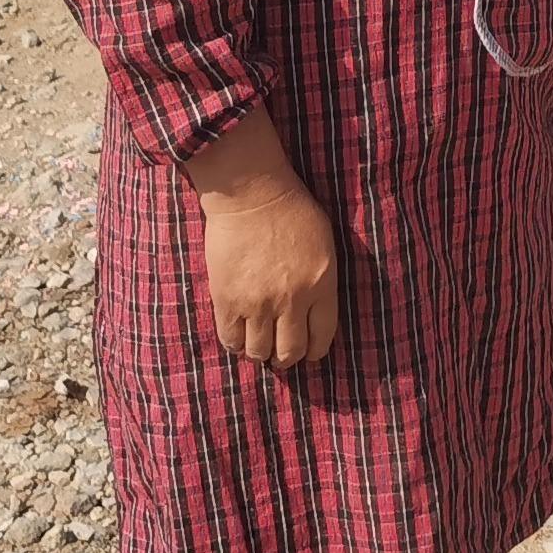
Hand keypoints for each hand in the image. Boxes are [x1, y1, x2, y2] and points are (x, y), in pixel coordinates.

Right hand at [184, 117, 339, 369]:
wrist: (251, 193)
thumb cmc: (292, 210)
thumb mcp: (324, 243)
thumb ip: (323, 280)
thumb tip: (316, 312)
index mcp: (322, 284)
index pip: (322, 337)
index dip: (315, 350)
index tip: (309, 350)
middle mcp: (292, 299)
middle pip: (290, 352)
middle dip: (287, 358)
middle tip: (282, 353)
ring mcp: (258, 302)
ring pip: (259, 352)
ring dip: (260, 352)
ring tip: (259, 343)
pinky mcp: (228, 300)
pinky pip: (231, 340)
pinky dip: (236, 343)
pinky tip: (240, 334)